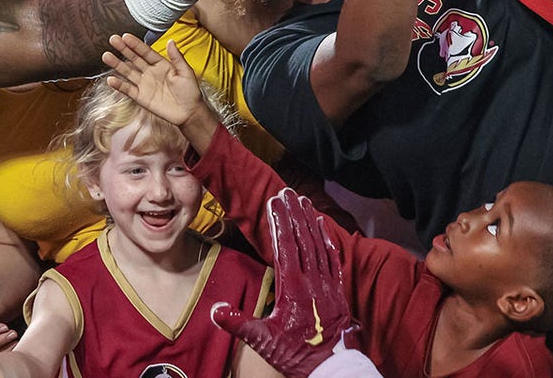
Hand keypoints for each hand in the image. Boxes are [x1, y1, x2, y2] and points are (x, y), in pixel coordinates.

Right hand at [103, 34, 207, 127]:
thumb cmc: (190, 92)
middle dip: (123, 49)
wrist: (189, 113)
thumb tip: (170, 41)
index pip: (145, 52)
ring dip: (117, 64)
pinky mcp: (140, 97)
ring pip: (128, 72)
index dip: (136, 44)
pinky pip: (128, 89)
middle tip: (113, 39)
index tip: (125, 36)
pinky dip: (119, 85)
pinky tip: (110, 79)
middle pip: (134, 59)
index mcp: (161, 64)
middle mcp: (150, 72)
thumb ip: (177, 58)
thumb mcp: (186, 72)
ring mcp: (144, 84)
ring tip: (106, 56)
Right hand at [211, 188, 356, 377]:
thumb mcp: (264, 341)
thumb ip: (239, 324)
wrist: (332, 368)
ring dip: (310, 222)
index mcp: (293, 289)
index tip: (275, 203)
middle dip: (294, 214)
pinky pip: (333, 259)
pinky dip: (328, 240)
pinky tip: (323, 227)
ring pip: (319, 245)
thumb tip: (215, 310)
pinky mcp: (337, 291)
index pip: (285, 247)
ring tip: (303, 202)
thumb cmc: (297, 355)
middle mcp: (312, 281)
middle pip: (302, 240)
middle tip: (287, 193)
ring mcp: (327, 285)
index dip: (280, 223)